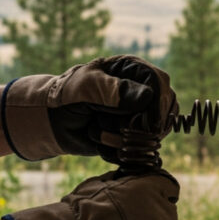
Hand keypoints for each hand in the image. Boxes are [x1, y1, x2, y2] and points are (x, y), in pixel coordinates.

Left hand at [1, 55, 177, 161]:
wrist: (54, 121)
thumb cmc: (67, 96)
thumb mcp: (84, 88)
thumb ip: (112, 90)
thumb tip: (146, 97)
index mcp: (133, 69)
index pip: (160, 83)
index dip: (158, 104)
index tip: (148, 123)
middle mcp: (142, 90)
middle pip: (164, 110)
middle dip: (138, 125)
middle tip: (112, 127)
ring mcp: (141, 114)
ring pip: (153, 133)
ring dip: (124, 138)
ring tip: (99, 130)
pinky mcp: (135, 135)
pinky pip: (140, 148)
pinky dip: (119, 150)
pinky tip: (101, 141)